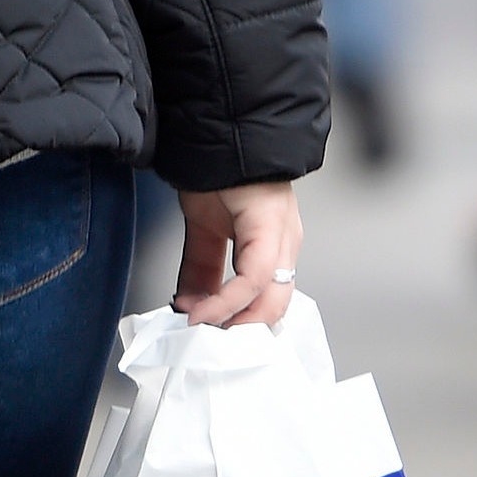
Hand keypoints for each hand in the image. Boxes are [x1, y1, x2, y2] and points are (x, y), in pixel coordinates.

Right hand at [175, 181, 302, 328]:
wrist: (215, 135)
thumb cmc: (218, 173)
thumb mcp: (203, 232)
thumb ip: (201, 272)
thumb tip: (192, 304)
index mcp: (272, 246)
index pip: (263, 302)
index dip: (235, 324)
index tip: (206, 333)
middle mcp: (284, 245)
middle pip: (272, 309)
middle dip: (236, 333)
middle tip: (206, 341)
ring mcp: (283, 236)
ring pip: (271, 301)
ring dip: (234, 324)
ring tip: (204, 330)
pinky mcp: (270, 225)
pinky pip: (254, 277)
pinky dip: (227, 301)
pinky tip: (205, 310)